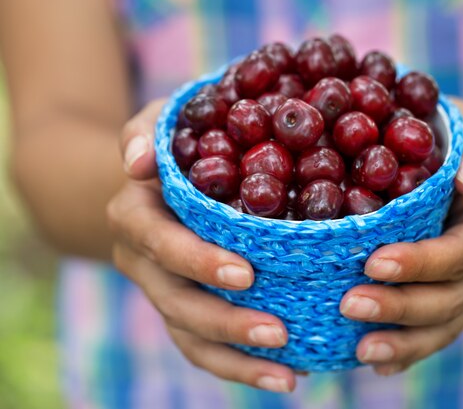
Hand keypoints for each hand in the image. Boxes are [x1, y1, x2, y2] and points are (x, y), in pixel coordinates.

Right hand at [106, 100, 296, 392]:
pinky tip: (287, 375)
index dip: (198, 260)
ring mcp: (163, 292)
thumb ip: (146, 132)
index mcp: (136, 216)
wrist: (153, 186)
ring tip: (288, 377)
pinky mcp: (184, 312)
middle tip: (279, 333)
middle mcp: (144, 262)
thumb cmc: (172, 146)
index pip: (161, 242)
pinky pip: (204, 348)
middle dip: (226, 322)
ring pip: (191, 337)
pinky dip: (240, 366)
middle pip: (177, 302)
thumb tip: (139, 162)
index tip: (246, 274)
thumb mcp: (157, 123)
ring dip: (236, 359)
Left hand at [340, 100, 462, 375]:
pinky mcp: (447, 299)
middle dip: (400, 306)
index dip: (421, 262)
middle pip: (448, 298)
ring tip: (361, 349)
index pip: (460, 252)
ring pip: (441, 325)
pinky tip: (374, 361)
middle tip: (350, 304)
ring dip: (403, 340)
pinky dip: (407, 351)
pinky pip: (432, 332)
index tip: (375, 262)